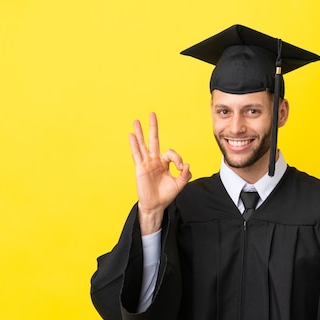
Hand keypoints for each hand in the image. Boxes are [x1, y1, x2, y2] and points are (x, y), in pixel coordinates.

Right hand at [129, 112, 191, 234]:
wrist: (156, 205)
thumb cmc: (166, 195)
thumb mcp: (179, 184)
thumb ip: (185, 175)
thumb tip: (187, 165)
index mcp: (163, 163)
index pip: (171, 153)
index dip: (178, 159)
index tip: (181, 168)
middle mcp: (154, 161)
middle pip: (153, 140)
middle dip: (153, 127)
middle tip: (152, 114)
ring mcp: (146, 163)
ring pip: (143, 145)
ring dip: (140, 133)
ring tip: (136, 121)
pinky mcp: (140, 168)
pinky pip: (137, 155)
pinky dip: (134, 145)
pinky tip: (131, 135)